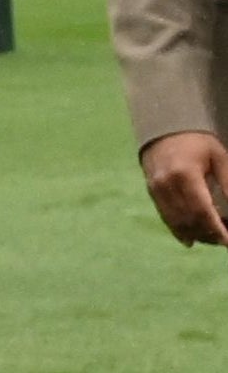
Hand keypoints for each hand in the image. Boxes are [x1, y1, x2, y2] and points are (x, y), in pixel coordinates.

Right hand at [145, 130, 227, 246]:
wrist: (164, 131)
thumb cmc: (198, 143)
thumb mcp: (219, 158)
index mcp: (185, 174)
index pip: (202, 209)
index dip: (215, 228)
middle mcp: (167, 185)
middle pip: (189, 219)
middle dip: (208, 234)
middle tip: (224, 241)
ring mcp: (157, 191)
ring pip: (177, 222)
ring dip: (196, 235)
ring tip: (212, 240)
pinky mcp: (152, 194)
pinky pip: (166, 218)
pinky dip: (179, 232)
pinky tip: (191, 240)